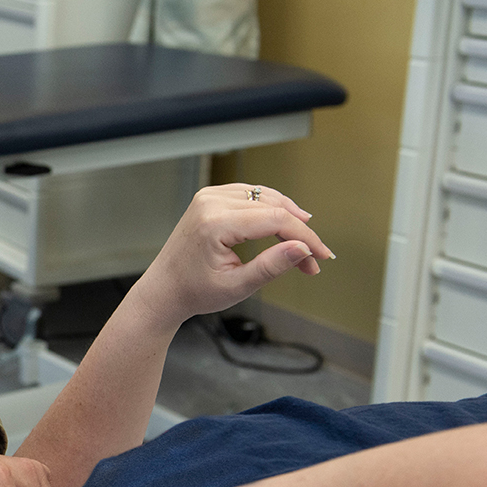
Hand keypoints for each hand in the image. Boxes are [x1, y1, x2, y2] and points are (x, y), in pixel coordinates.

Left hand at [129, 184, 332, 329]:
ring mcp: (208, 196)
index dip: (305, 237)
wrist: (164, 289)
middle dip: (299, 233)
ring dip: (288, 218)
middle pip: (273, 207)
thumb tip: (302, 249)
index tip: (322, 256)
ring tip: (303, 245)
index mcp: (215, 223)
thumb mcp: (237, 286)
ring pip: (265, 196)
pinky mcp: (209, 198)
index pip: (276, 220)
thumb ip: (272, 266)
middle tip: (314, 259)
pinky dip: (270, 209)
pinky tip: (285, 225)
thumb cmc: (193, 291)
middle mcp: (210, 202)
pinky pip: (250, 195)